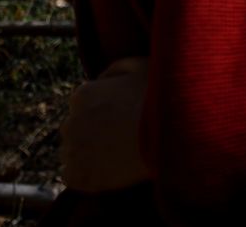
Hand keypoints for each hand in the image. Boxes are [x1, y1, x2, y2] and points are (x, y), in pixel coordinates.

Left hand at [60, 57, 151, 192]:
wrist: (174, 134)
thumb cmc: (161, 98)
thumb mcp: (141, 67)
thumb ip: (116, 69)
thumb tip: (102, 78)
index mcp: (83, 95)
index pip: (82, 106)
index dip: (104, 113)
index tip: (123, 120)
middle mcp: (71, 122)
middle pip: (76, 129)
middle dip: (93, 133)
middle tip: (122, 139)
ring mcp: (73, 151)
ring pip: (72, 153)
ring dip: (89, 155)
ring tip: (119, 157)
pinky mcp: (78, 177)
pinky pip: (73, 177)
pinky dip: (88, 177)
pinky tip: (111, 172)